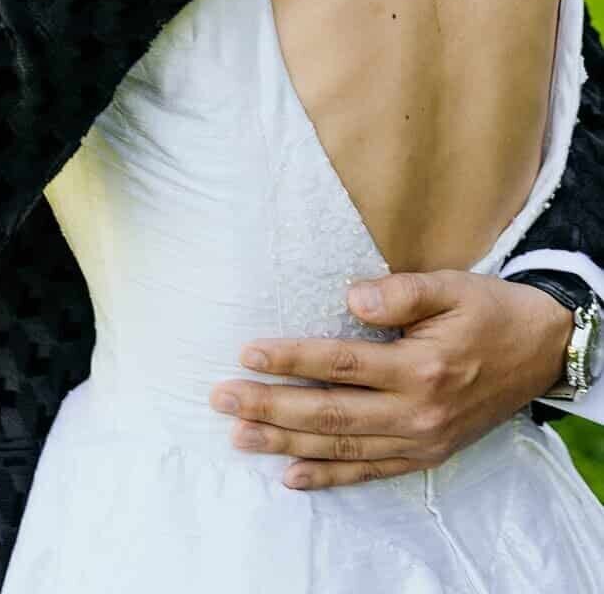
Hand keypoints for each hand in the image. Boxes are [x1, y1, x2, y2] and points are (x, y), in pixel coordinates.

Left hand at [209, 270, 571, 489]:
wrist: (542, 350)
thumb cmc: (490, 310)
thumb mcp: (452, 286)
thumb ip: (401, 291)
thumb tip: (351, 298)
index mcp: (421, 367)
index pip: (341, 365)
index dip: (292, 360)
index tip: (248, 353)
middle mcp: (417, 412)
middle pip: (330, 414)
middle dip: (271, 406)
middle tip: (222, 399)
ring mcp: (421, 440)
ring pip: (341, 448)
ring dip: (286, 443)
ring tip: (240, 436)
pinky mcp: (425, 454)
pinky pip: (370, 471)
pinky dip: (329, 478)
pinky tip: (290, 476)